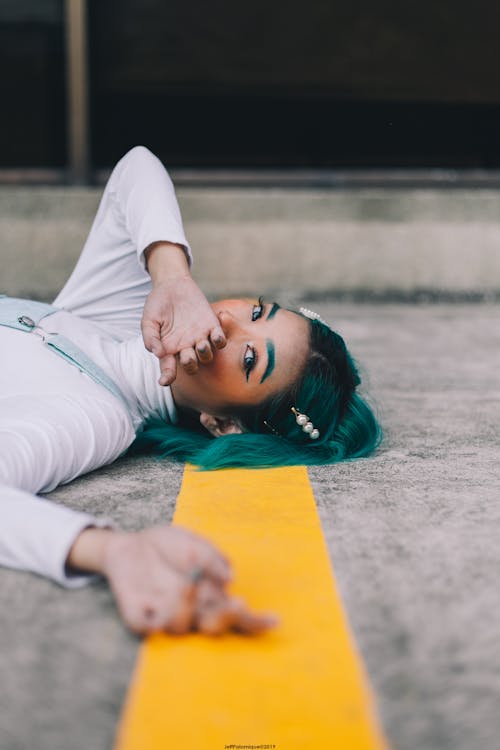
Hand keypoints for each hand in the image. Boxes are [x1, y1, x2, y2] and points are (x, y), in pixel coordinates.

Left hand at [101, 525, 276, 635]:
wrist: (131, 543)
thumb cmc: (169, 546)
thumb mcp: (194, 543)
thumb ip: (213, 559)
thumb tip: (230, 580)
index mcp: (211, 596)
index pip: (238, 615)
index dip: (257, 621)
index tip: (275, 619)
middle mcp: (193, 611)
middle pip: (214, 628)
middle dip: (226, 619)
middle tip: (237, 605)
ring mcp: (167, 616)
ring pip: (182, 628)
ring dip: (188, 607)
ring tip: (186, 583)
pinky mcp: (140, 618)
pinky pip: (151, 627)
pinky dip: (158, 617)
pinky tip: (161, 599)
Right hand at [142, 242, 225, 384]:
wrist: (172, 285)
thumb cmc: (158, 305)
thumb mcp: (148, 320)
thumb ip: (150, 337)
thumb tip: (157, 353)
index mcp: (169, 350)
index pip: (169, 369)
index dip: (167, 376)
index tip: (164, 381)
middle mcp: (185, 348)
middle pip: (192, 366)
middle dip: (190, 365)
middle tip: (186, 355)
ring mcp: (199, 338)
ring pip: (207, 356)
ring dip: (206, 354)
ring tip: (201, 344)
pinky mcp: (211, 326)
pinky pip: (220, 340)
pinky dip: (219, 340)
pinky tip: (214, 334)